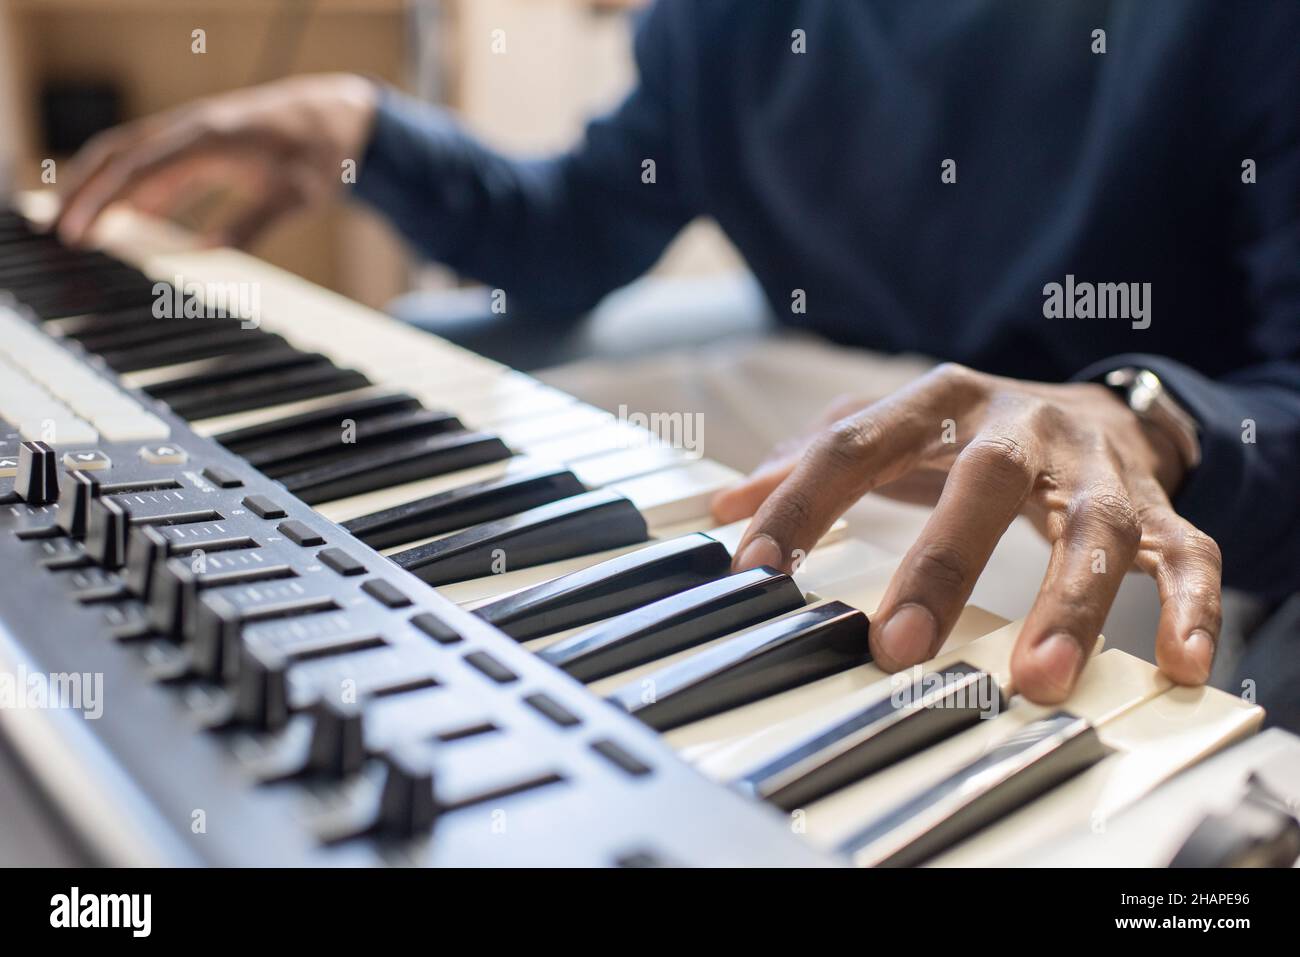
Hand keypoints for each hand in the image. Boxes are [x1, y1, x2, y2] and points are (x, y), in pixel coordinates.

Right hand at [55, 73, 377, 247]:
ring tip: (81, 229)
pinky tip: (127, 218)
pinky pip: (155, 164)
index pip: (136, 169)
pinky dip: (134, 188)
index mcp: (207, 139)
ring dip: (101, 188)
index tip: (78, 231)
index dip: (102, 200)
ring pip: (130, 157)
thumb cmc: (316, 155)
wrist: (334, 116)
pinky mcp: (200, 144)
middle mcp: (190, 130)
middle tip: (61, 233)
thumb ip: (251, 224)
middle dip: (83, 191)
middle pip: (117, 155)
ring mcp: (192, 134)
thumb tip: (207, 254)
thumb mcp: (293, 197)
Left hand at [712, 362, 1220, 702]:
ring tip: (1039, 677)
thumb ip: (816, 460)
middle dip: (941, 564)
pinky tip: (1184, 663)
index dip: (802, 504)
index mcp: (940, 399)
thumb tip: (726, 506)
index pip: (857, 443)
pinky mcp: (1158, 505)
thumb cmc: (976, 431)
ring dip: (1070, 602)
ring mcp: (1095, 466)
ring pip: (1094, 527)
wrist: (1101, 406)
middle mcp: (1021, 424)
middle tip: (898, 648)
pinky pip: (1187, 553)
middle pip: (984, 480)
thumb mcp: (896, 428)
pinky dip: (1192, 605)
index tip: (757, 571)